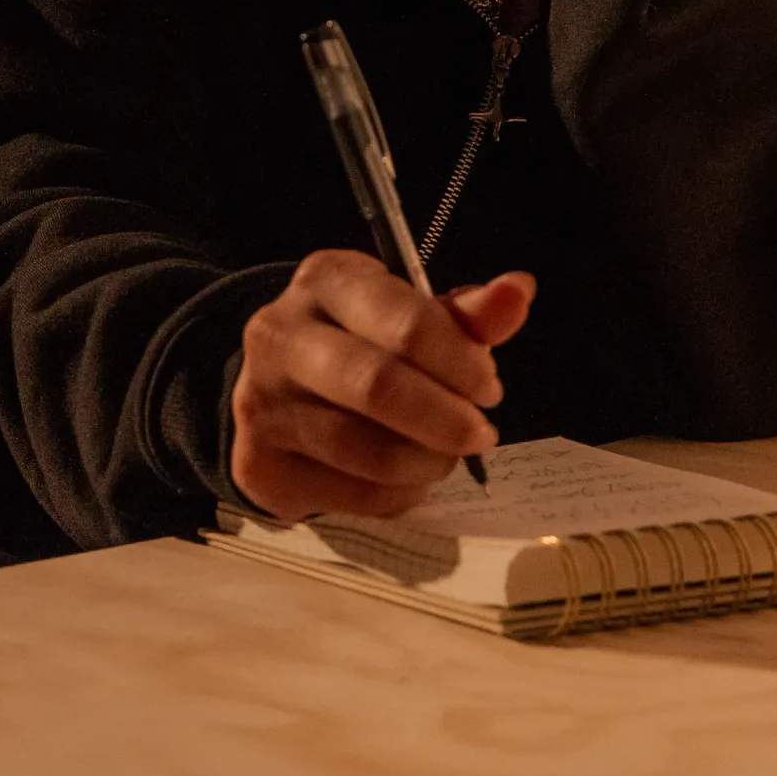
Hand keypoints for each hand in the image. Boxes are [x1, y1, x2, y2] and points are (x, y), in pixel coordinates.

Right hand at [230, 250, 535, 520]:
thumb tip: (518, 290)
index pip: (407, 322)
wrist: (279, 384)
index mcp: (327, 280)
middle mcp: (279, 336)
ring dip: (425, 462)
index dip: (461, 362)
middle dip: (446, 418)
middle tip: (480, 434)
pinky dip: (395, 494)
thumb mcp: (413, 311)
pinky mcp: (257, 466)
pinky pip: (346, 494)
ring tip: (446, 456)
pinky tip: (408, 478)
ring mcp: (259, 403)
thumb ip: (468, 311)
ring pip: (362, 450)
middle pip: (378, 387)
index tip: (490, 388)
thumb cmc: (365, 339)